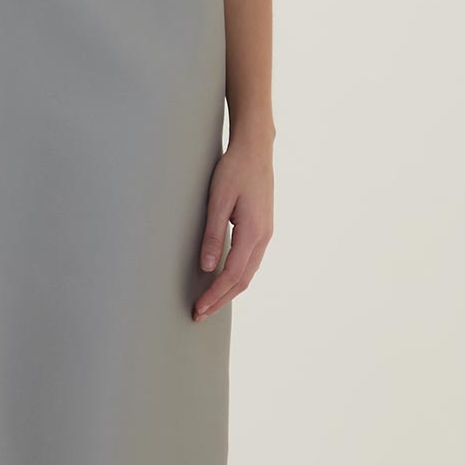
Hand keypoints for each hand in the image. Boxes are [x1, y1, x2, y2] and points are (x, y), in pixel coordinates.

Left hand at [194, 134, 273, 320]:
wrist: (256, 150)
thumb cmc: (235, 170)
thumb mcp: (218, 201)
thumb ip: (213, 235)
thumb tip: (207, 267)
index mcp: (253, 232)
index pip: (232, 275)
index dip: (215, 295)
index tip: (199, 308)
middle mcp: (263, 237)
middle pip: (242, 280)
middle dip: (220, 300)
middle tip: (200, 313)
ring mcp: (265, 234)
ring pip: (248, 273)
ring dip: (229, 291)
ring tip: (209, 303)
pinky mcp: (262, 229)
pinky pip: (250, 262)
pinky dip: (236, 277)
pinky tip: (224, 280)